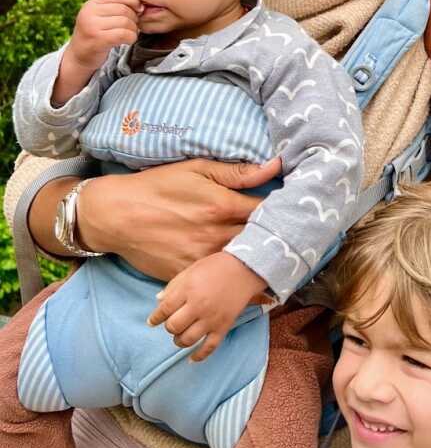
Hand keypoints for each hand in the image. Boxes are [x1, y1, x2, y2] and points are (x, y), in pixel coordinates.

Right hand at [52, 0, 142, 104]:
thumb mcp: (100, 17)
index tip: (139, 11)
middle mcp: (89, 12)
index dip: (133, 2)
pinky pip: (124, 34)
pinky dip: (131, 37)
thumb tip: (141, 6)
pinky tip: (128, 41)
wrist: (78, 57)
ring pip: (125, 22)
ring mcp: (92, 26)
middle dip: (134, 19)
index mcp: (91, 4)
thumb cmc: (95, 35)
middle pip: (124, 10)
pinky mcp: (98, 40)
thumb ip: (116, 7)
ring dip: (133, 30)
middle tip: (133, 27)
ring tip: (130, 34)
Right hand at [75, 155, 282, 277]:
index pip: (267, 212)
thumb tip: (277, 165)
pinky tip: (246, 278)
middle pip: (259, 241)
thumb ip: (238, 171)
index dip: (285, 212)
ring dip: (257, 261)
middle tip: (293, 237)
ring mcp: (201, 259)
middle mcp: (215, 235)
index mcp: (222, 205)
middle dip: (275, 239)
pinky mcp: (187, 275)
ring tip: (274, 258)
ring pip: (241, 264)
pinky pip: (217, 282)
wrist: (116, 215)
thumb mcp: (197, 169)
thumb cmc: (158, 186)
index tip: (296, 212)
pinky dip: (232, 280)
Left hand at [148, 251, 269, 360]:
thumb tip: (158, 301)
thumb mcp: (191, 270)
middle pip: (173, 327)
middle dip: (169, 327)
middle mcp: (198, 306)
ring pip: (187, 340)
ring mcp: (211, 318)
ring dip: (179, 341)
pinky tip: (191, 358)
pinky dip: (199, 356)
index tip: (152, 321)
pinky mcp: (223, 326)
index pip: (164, 310)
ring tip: (180, 336)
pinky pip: (209, 347)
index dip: (155, 318)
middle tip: (172, 323)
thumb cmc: (216, 266)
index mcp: (188, 290)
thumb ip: (173, 286)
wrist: (245, 268)